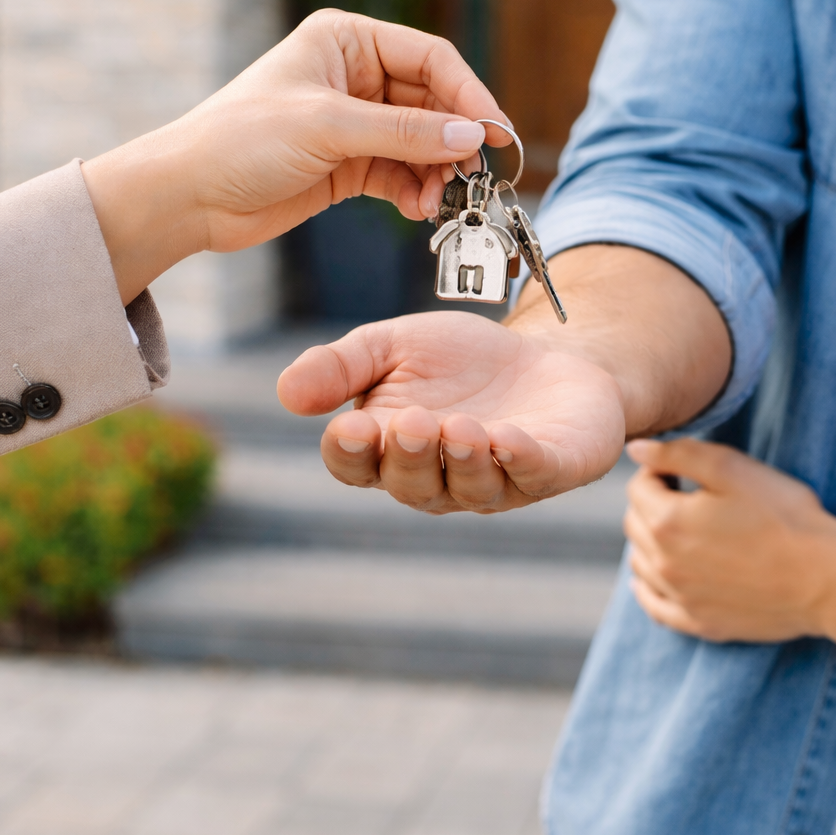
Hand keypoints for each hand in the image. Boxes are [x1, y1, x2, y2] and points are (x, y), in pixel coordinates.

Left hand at [82, 10, 509, 302]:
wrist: (190, 196)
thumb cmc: (241, 140)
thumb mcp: (328, 127)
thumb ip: (404, 132)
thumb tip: (470, 136)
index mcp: (346, 40)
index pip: (430, 58)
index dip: (468, 94)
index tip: (495, 133)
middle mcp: (354, 76)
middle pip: (433, 102)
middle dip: (455, 140)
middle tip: (476, 175)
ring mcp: (353, 123)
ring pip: (421, 143)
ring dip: (438, 172)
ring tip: (443, 201)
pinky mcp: (348, 166)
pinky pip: (401, 174)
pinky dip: (416, 191)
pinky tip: (420, 210)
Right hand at [277, 311, 625, 511]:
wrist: (544, 351)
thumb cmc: (460, 361)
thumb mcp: (392, 346)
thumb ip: (341, 366)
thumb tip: (286, 392)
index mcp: (390, 451)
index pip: (356, 467)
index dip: (351, 454)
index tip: (350, 428)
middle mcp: (439, 478)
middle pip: (412, 485)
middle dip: (410, 457)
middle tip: (414, 422)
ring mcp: (496, 481)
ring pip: (471, 489)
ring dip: (463, 461)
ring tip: (460, 429)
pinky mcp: (549, 469)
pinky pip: (533, 475)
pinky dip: (520, 460)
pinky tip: (508, 439)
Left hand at [622, 437, 835, 642]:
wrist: (827, 579)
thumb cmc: (785, 517)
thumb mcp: (733, 469)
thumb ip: (678, 454)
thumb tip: (635, 449)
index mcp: (668, 522)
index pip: (638, 487)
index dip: (659, 471)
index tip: (684, 472)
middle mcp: (664, 564)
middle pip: (634, 524)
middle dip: (652, 504)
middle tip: (686, 496)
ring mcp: (680, 597)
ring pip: (640, 562)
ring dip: (651, 541)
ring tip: (683, 530)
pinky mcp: (698, 622)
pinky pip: (654, 606)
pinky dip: (648, 588)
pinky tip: (654, 578)